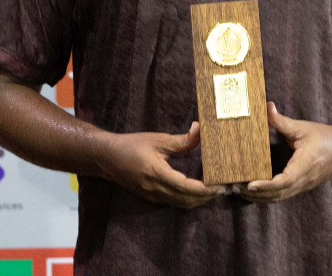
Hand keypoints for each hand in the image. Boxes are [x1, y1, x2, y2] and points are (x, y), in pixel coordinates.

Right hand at [101, 122, 220, 208]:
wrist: (107, 158)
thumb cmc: (131, 145)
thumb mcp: (157, 139)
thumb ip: (181, 140)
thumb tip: (199, 129)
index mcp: (157, 173)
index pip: (186, 187)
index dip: (205, 189)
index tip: (221, 186)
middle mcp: (155, 189)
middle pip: (186, 200)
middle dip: (206, 197)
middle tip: (224, 189)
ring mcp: (152, 196)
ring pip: (180, 204)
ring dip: (198, 200)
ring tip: (214, 191)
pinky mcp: (150, 197)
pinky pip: (173, 202)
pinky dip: (187, 200)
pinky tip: (196, 192)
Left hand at [239, 102, 331, 202]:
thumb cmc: (324, 137)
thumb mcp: (302, 127)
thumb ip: (282, 121)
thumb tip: (266, 107)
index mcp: (304, 165)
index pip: (282, 181)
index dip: (265, 185)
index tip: (249, 184)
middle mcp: (303, 180)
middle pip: (277, 194)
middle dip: (255, 194)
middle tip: (234, 187)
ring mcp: (303, 186)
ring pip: (279, 198)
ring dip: (259, 197)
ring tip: (239, 191)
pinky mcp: (302, 186)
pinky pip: (283, 196)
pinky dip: (267, 196)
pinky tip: (255, 191)